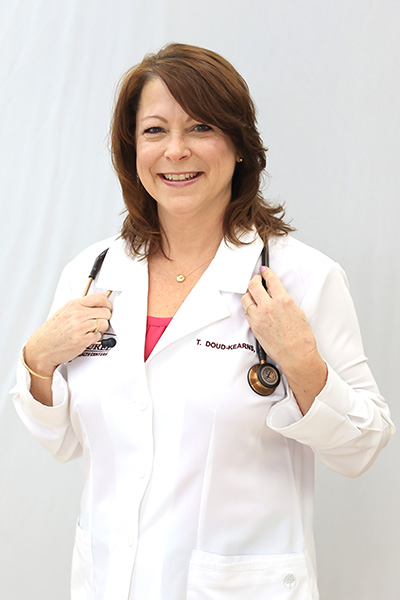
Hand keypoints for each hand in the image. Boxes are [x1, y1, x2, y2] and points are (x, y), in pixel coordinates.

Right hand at [25, 293, 112, 376]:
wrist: (42, 347)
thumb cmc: (53, 331)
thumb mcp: (64, 311)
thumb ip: (81, 307)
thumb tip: (98, 306)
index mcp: (74, 304)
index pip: (100, 297)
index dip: (107, 304)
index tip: (107, 308)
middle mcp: (78, 314)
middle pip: (106, 312)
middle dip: (105, 318)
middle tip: (98, 323)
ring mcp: (80, 327)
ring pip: (104, 324)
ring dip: (100, 329)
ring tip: (90, 331)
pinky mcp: (82, 339)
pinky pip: (99, 336)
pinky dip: (95, 338)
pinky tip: (86, 338)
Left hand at [241, 267, 326, 412]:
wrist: (296, 355)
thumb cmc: (301, 337)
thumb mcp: (297, 312)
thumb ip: (284, 301)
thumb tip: (277, 295)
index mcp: (283, 301)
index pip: (270, 280)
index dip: (266, 273)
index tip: (264, 270)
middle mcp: (268, 307)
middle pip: (253, 286)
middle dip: (254, 280)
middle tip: (256, 279)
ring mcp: (259, 317)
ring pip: (246, 298)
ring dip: (249, 293)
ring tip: (253, 294)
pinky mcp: (253, 326)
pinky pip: (247, 312)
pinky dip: (249, 307)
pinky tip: (254, 307)